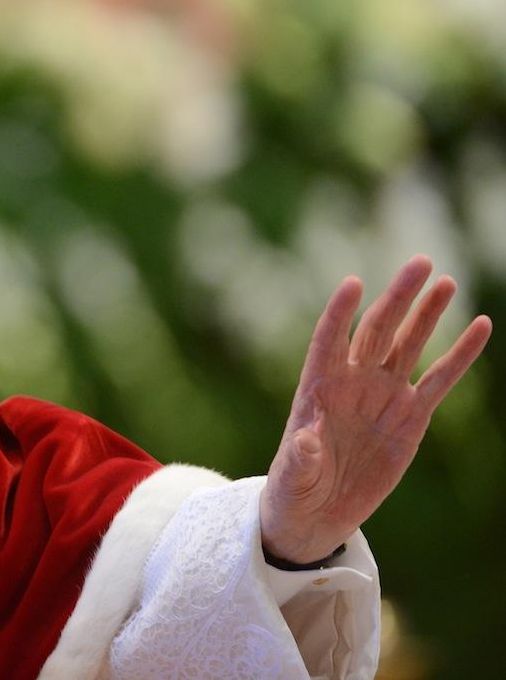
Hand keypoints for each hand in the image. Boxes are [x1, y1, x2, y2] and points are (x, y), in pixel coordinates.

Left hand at [260, 256, 490, 563]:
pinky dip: (460, 354)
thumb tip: (306, 438)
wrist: (317, 510)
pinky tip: (480, 326)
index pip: (329, 339)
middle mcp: (352, 381)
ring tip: (445, 281)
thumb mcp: (294, 475)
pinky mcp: (412, 416)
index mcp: (317, 386)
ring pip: (408, 345)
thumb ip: (301, 456)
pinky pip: (440, 379)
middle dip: (397, 298)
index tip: (353, 283)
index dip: (340, 313)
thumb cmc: (294, 488)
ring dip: (427, 314)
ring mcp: (384, 395)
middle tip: (420, 263)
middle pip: (376, 330)